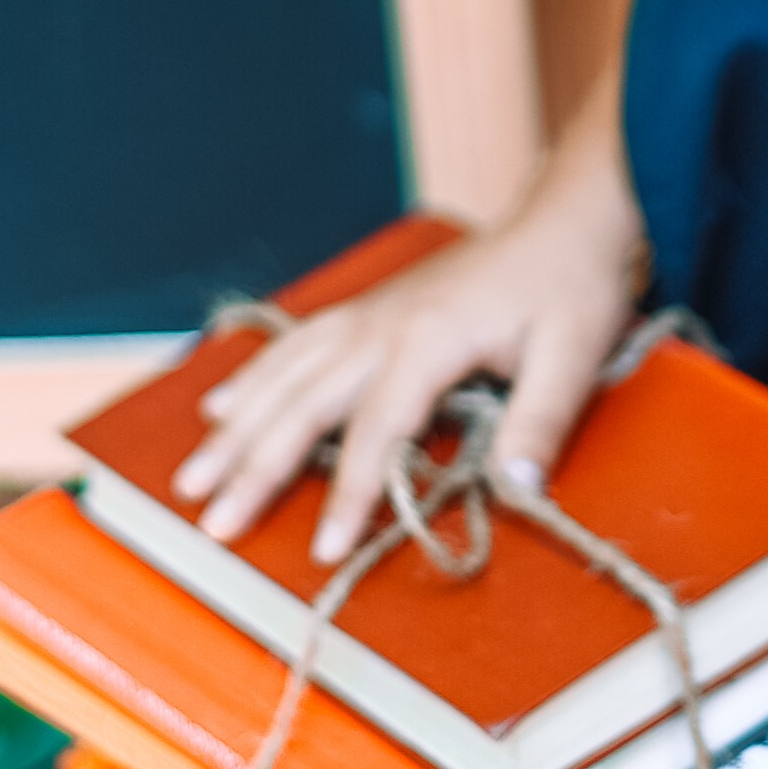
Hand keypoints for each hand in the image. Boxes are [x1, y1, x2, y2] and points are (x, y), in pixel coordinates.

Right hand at [169, 69, 646, 558]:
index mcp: (429, 339)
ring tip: (192, 477)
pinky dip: (253, 378)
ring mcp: (369, 315)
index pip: (377, 431)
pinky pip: (295, 346)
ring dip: (235, 426)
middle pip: (303, 403)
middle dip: (254, 467)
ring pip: (284, 373)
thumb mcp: (575, 353)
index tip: (322, 551)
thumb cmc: (572, 284)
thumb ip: (542, 420)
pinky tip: (218, 405)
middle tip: (214, 524)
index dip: (350, 495)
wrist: (568, 217)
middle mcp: (383, 325)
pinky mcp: (369, 312)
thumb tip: (519, 489)